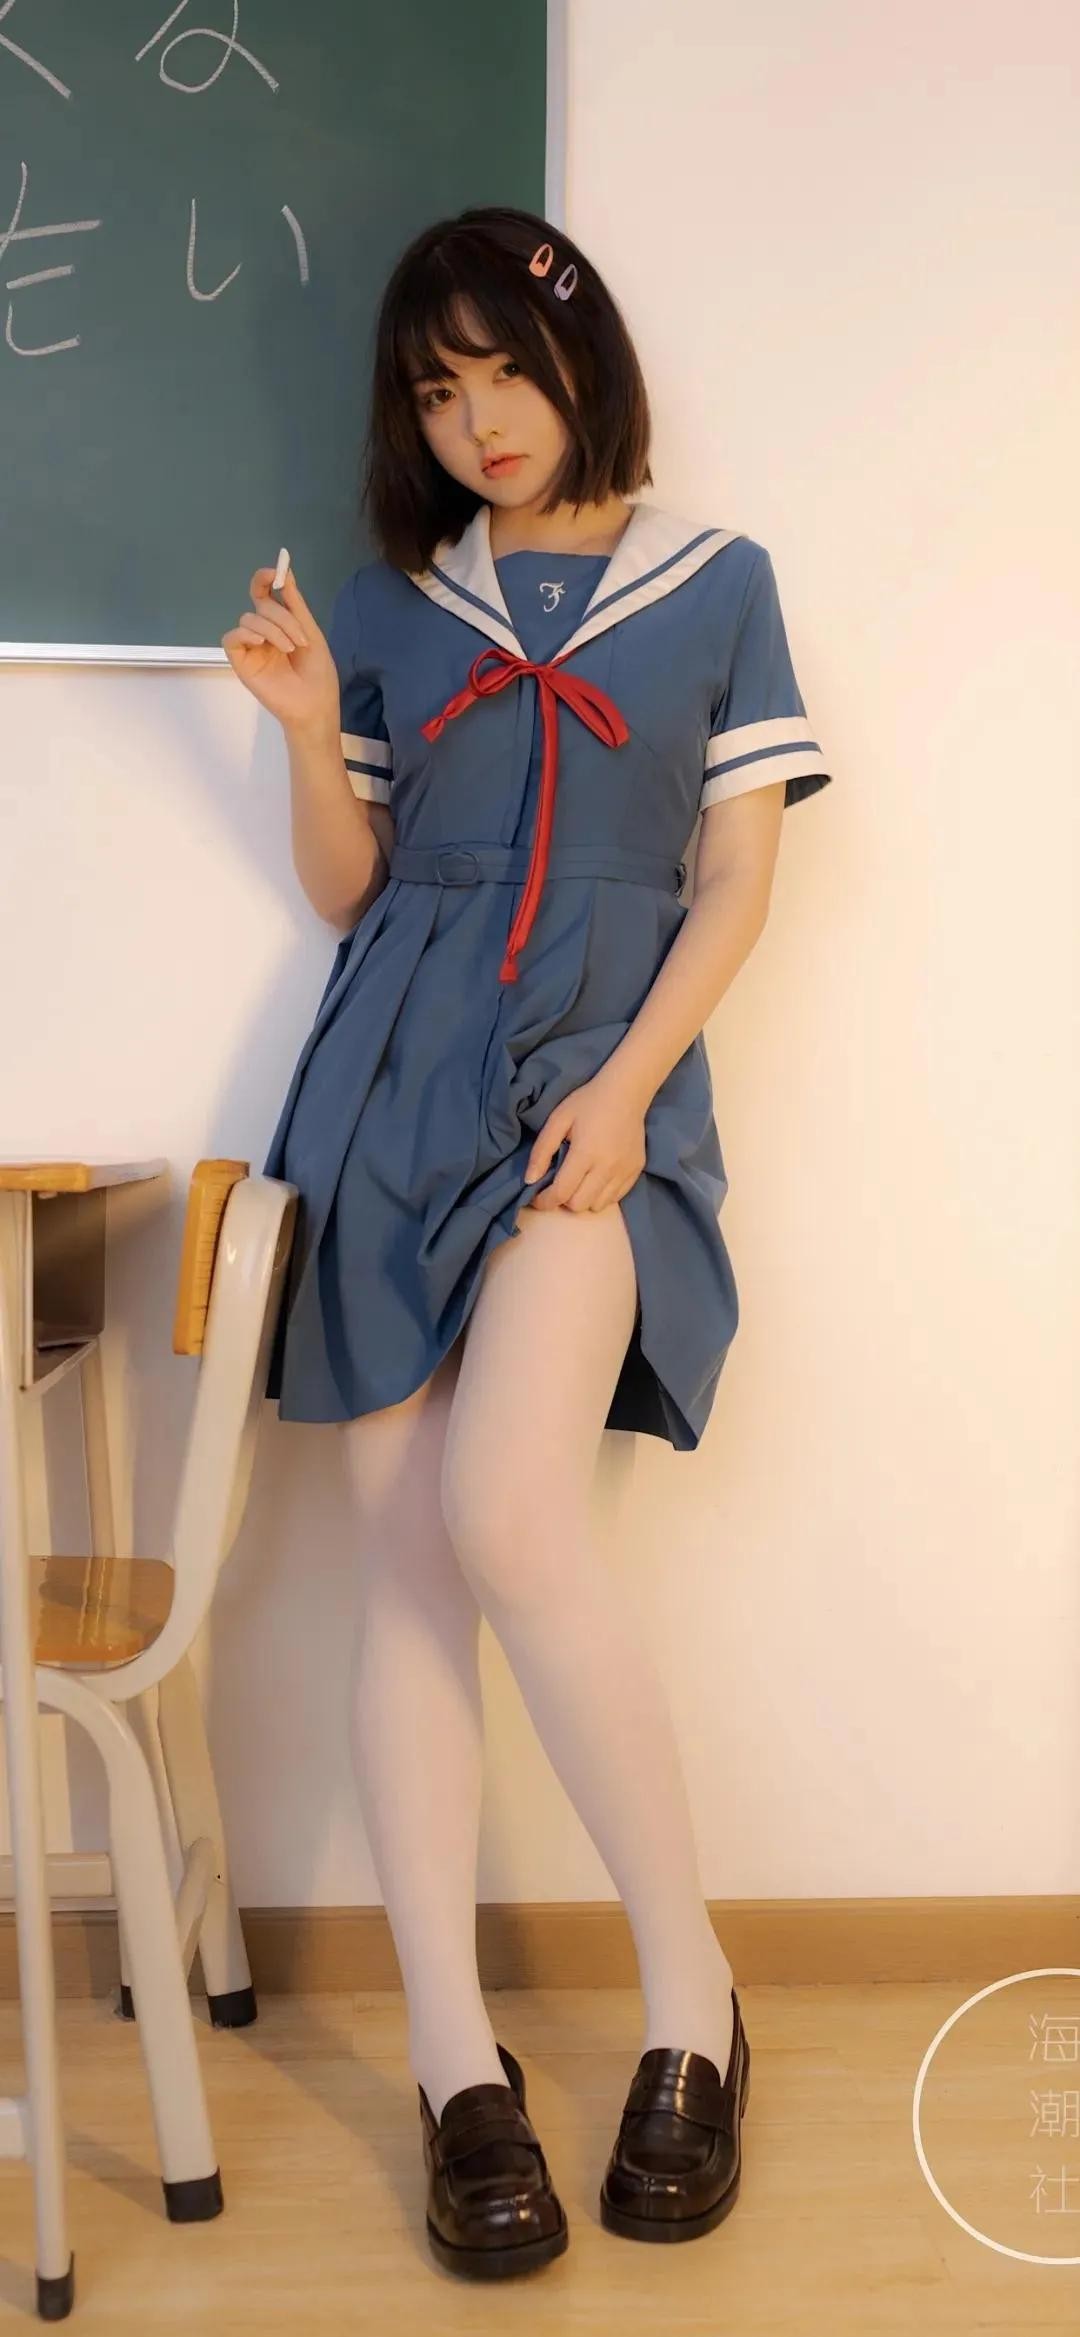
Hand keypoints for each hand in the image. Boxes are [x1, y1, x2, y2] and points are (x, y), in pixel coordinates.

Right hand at [221, 562, 338, 737]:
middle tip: (300, 640)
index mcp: (280, 625)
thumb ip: (295, 603)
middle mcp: (263, 633)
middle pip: (261, 607)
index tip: (274, 573)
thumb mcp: (311, 632)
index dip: (264, 579)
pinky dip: (245, 634)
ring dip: (272, 629)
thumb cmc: (318, 675)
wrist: (315, 706)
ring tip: (289, 650)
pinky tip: (261, 642)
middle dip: (282, 617)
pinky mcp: (241, 662)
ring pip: (248, 620)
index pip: (263, 595)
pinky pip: (231, 638)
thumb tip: (285, 571)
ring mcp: (251, 648)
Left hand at [523, 1067, 647, 1211]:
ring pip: (598, 1206)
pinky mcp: (635, 1171)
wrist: (627, 1092)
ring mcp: (624, 1172)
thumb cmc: (588, 1102)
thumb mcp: (557, 1120)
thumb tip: (530, 1180)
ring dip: (583, 1199)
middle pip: (579, 1205)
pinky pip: (616, 1198)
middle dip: (563, 1200)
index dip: (544, 1201)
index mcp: (585, 1154)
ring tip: (579, 1181)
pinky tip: (596, 1178)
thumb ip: (541, 1151)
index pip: (561, 1193)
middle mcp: (607, 1168)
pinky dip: (601, 1195)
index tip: (536, 1197)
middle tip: (559, 1184)